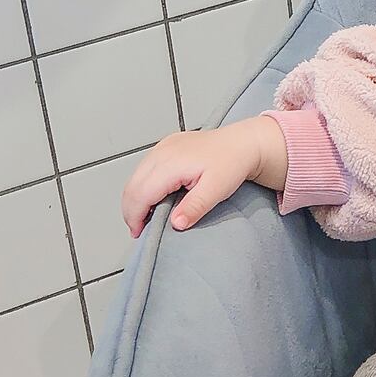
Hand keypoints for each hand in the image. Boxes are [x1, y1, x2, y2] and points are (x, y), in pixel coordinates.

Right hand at [120, 117, 281, 237]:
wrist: (244, 143)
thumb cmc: (233, 163)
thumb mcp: (217, 189)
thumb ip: (195, 206)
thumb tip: (176, 224)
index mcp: (171, 163)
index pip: (140, 193)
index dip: (135, 216)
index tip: (139, 233)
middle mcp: (162, 152)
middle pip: (132, 186)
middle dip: (131, 210)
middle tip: (139, 229)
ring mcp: (163, 147)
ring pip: (135, 176)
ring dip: (135, 198)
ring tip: (146, 217)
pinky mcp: (166, 146)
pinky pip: (144, 168)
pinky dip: (142, 185)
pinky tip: (154, 198)